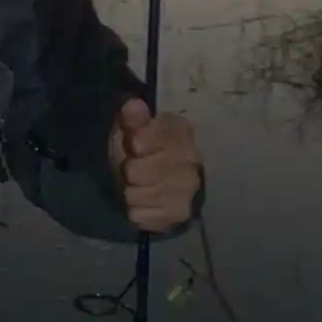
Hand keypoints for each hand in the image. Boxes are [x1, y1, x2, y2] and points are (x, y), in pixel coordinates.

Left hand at [108, 99, 200, 235]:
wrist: (150, 180)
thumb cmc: (138, 147)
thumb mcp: (129, 126)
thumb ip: (131, 116)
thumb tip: (134, 106)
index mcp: (180, 130)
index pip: (151, 137)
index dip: (135, 142)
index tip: (133, 146)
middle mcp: (192, 159)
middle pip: (139, 171)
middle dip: (129, 169)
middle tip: (131, 167)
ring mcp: (188, 189)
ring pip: (139, 194)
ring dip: (130, 191)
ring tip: (135, 184)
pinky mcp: (180, 213)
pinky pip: (143, 215)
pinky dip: (136, 210)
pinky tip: (142, 202)